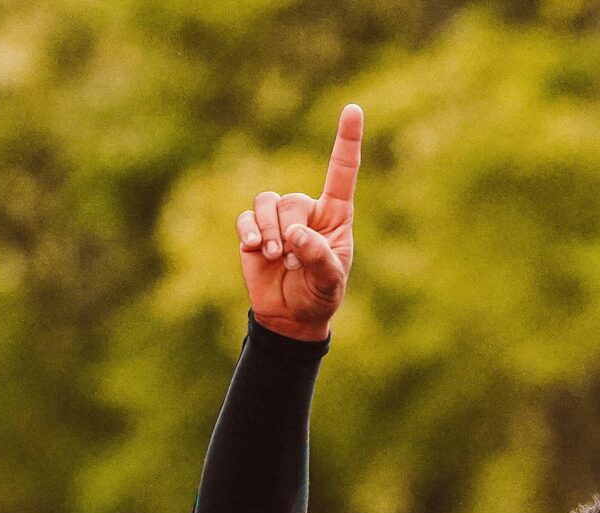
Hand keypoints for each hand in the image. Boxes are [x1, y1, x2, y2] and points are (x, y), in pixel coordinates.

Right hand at [238, 104, 361, 341]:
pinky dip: (249, 231)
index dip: (347, 140)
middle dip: (289, 230)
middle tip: (291, 260)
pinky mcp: (254, 231)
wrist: (290, 316)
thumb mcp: (329, 282)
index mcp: (336, 216)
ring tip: (276, 258)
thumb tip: (296, 234)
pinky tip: (255, 249)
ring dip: (269, 231)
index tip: (353, 109)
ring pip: (266, 203)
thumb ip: (318, 257)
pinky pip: (246, 218)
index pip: (342, 172)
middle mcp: (307, 211)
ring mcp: (278, 220)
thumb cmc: (319, 296)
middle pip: (292, 200)